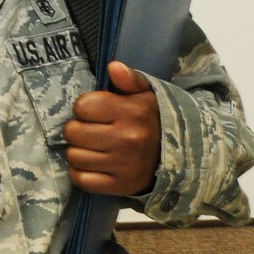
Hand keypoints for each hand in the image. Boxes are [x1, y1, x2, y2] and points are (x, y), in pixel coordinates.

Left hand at [63, 62, 161, 197]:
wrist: (180, 156)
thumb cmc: (153, 120)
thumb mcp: (147, 94)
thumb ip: (130, 79)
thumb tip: (113, 67)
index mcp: (132, 112)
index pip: (83, 106)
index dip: (84, 108)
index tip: (94, 112)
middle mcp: (127, 139)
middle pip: (73, 132)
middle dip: (77, 130)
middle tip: (90, 131)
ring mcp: (123, 165)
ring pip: (74, 156)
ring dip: (78, 152)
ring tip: (91, 148)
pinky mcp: (119, 186)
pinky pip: (81, 180)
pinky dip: (80, 173)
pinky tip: (91, 165)